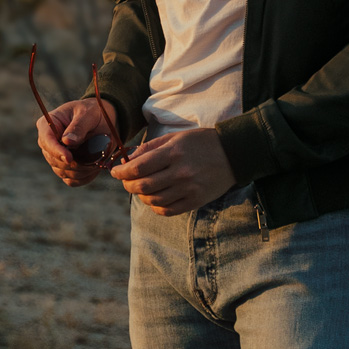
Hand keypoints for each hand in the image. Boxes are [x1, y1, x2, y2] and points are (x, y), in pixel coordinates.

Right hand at [36, 96, 119, 187]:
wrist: (101, 120)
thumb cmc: (92, 112)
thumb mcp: (88, 114)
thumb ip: (78, 126)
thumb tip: (67, 142)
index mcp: (47, 124)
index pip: (46, 141)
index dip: (57, 152)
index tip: (70, 158)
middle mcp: (48, 142)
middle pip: (54, 160)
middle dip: (74, 163)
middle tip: (94, 160)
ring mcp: (55, 156)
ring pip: (62, 172)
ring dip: (81, 171)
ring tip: (97, 162)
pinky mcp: (65, 167)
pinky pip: (71, 180)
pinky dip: (84, 177)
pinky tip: (94, 169)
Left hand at [111, 128, 235, 214]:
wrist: (233, 154)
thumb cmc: (202, 142)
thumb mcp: (176, 137)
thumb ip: (151, 147)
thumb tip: (128, 159)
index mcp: (173, 153)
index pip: (138, 167)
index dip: (121, 172)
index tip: (115, 172)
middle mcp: (180, 172)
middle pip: (143, 186)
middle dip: (128, 185)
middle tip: (125, 182)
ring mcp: (188, 189)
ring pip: (153, 200)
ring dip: (141, 197)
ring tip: (141, 190)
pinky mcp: (195, 201)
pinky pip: (168, 211)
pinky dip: (156, 208)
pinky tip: (154, 200)